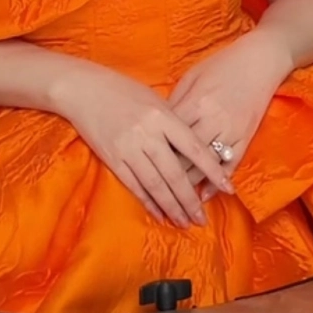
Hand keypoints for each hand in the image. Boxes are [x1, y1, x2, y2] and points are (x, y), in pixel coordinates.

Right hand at [57, 59, 236, 228]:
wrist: (84, 89)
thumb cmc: (122, 90)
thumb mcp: (154, 99)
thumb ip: (173, 122)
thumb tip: (194, 149)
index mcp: (162, 116)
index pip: (194, 148)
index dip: (213, 171)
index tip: (229, 188)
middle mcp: (147, 134)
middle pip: (175, 174)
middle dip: (190, 200)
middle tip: (202, 219)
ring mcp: (128, 148)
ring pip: (155, 185)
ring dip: (172, 207)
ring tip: (184, 223)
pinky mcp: (112, 158)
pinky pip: (134, 185)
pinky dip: (148, 202)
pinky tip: (160, 214)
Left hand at [167, 29, 291, 199]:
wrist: (260, 60)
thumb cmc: (222, 64)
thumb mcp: (192, 77)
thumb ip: (175, 102)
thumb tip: (157, 127)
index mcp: (195, 102)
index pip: (170, 136)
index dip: (155, 154)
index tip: (141, 169)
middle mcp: (212, 119)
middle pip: (185, 155)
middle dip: (168, 178)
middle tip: (154, 194)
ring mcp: (231, 130)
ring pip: (205, 165)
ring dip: (190, 186)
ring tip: (176, 203)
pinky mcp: (246, 137)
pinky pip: (230, 165)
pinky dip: (216, 182)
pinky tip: (205, 195)